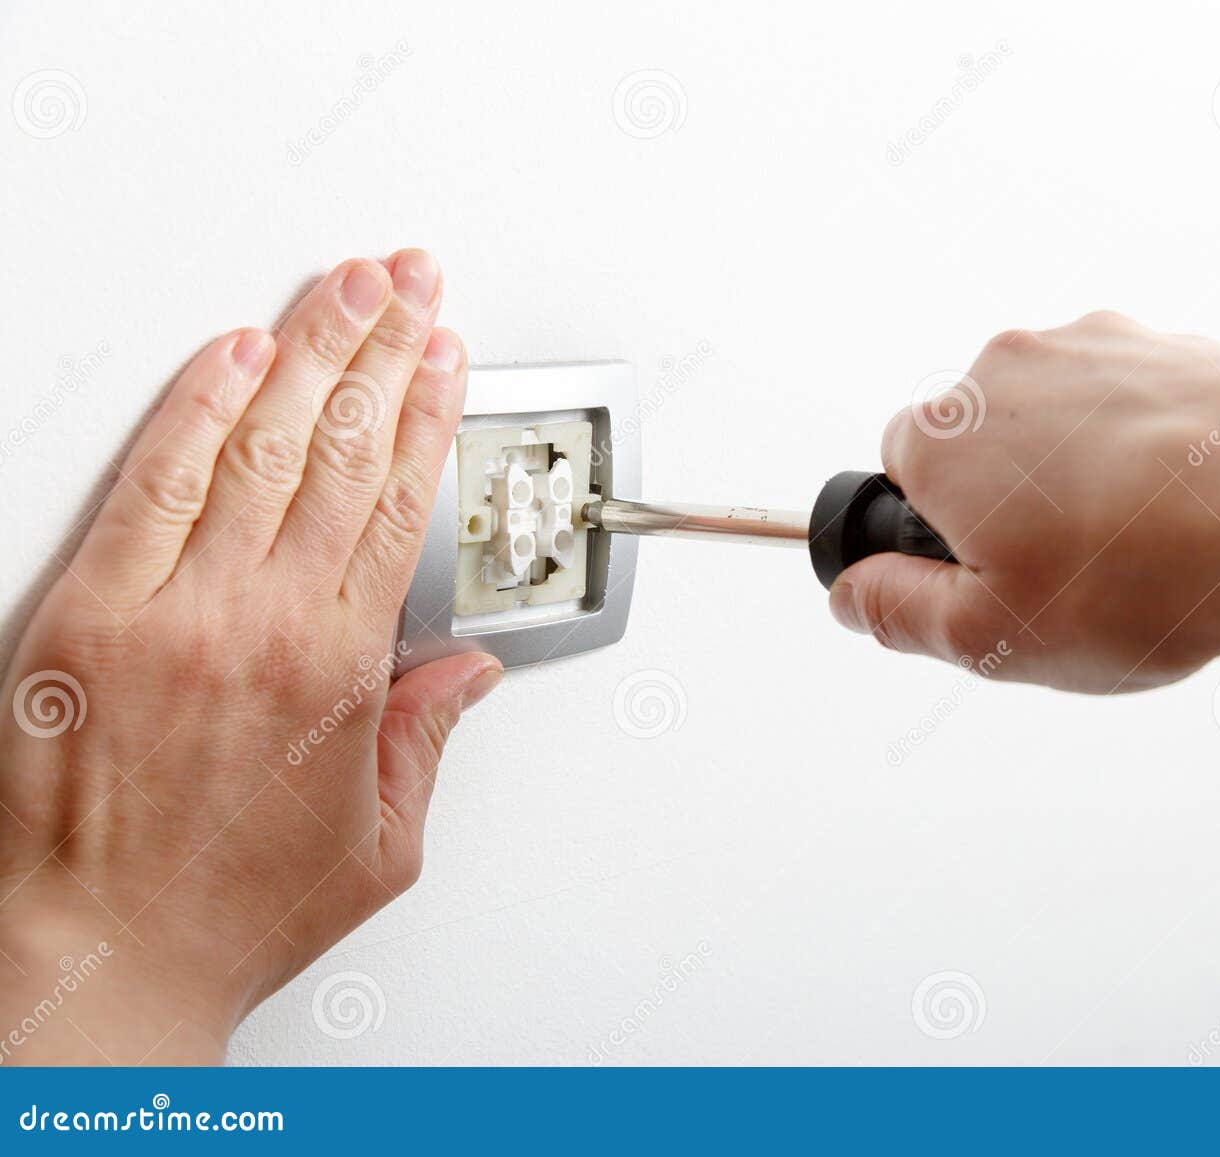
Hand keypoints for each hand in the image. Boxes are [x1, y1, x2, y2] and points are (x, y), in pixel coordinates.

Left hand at [0, 251, 499, 1063]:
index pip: (400, 504)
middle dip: (381, 349)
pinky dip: (196, 408)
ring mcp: (171, 611)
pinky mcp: (86, 612)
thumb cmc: (228, 907)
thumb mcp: (380, 845)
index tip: (445, 359)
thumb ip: (427, 742)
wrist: (99, 954)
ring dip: (308, 351)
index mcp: (342, 672)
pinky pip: (153, 482)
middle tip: (408, 282)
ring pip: (257, 446)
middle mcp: (263, 625)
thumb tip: (468, 677)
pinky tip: (235, 354)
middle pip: (339, 451)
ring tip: (343, 286)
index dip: (429, 415)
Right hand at [831, 311, 1219, 690]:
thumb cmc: (1149, 572)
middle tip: (1072, 582)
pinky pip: (1139, 408)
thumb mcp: (994, 637)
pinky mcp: (1180, 344)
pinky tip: (1197, 514)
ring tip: (1150, 552)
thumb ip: (896, 615)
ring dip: (1085, 481)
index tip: (987, 584)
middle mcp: (1010, 367)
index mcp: (944, 434)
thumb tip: (851, 593)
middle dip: (1011, 506)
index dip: (936, 540)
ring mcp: (1102, 346)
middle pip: (983, 445)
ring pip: (1063, 424)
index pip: (898, 475)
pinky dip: (1153, 455)